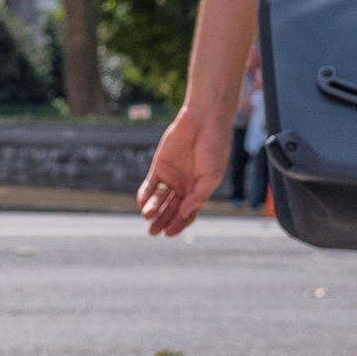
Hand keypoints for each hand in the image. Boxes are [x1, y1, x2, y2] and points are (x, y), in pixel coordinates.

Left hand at [137, 104, 231, 236]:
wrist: (204, 122)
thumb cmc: (214, 148)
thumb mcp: (212, 176)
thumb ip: (198, 196)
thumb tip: (185, 213)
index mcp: (200, 190)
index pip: (188, 213)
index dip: (179, 224)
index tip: (169, 234)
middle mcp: (185, 185)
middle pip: (171, 209)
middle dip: (163, 220)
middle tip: (154, 232)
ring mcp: (171, 176)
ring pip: (159, 199)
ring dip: (153, 209)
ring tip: (148, 217)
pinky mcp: (159, 166)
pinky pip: (150, 184)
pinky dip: (145, 194)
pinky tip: (142, 203)